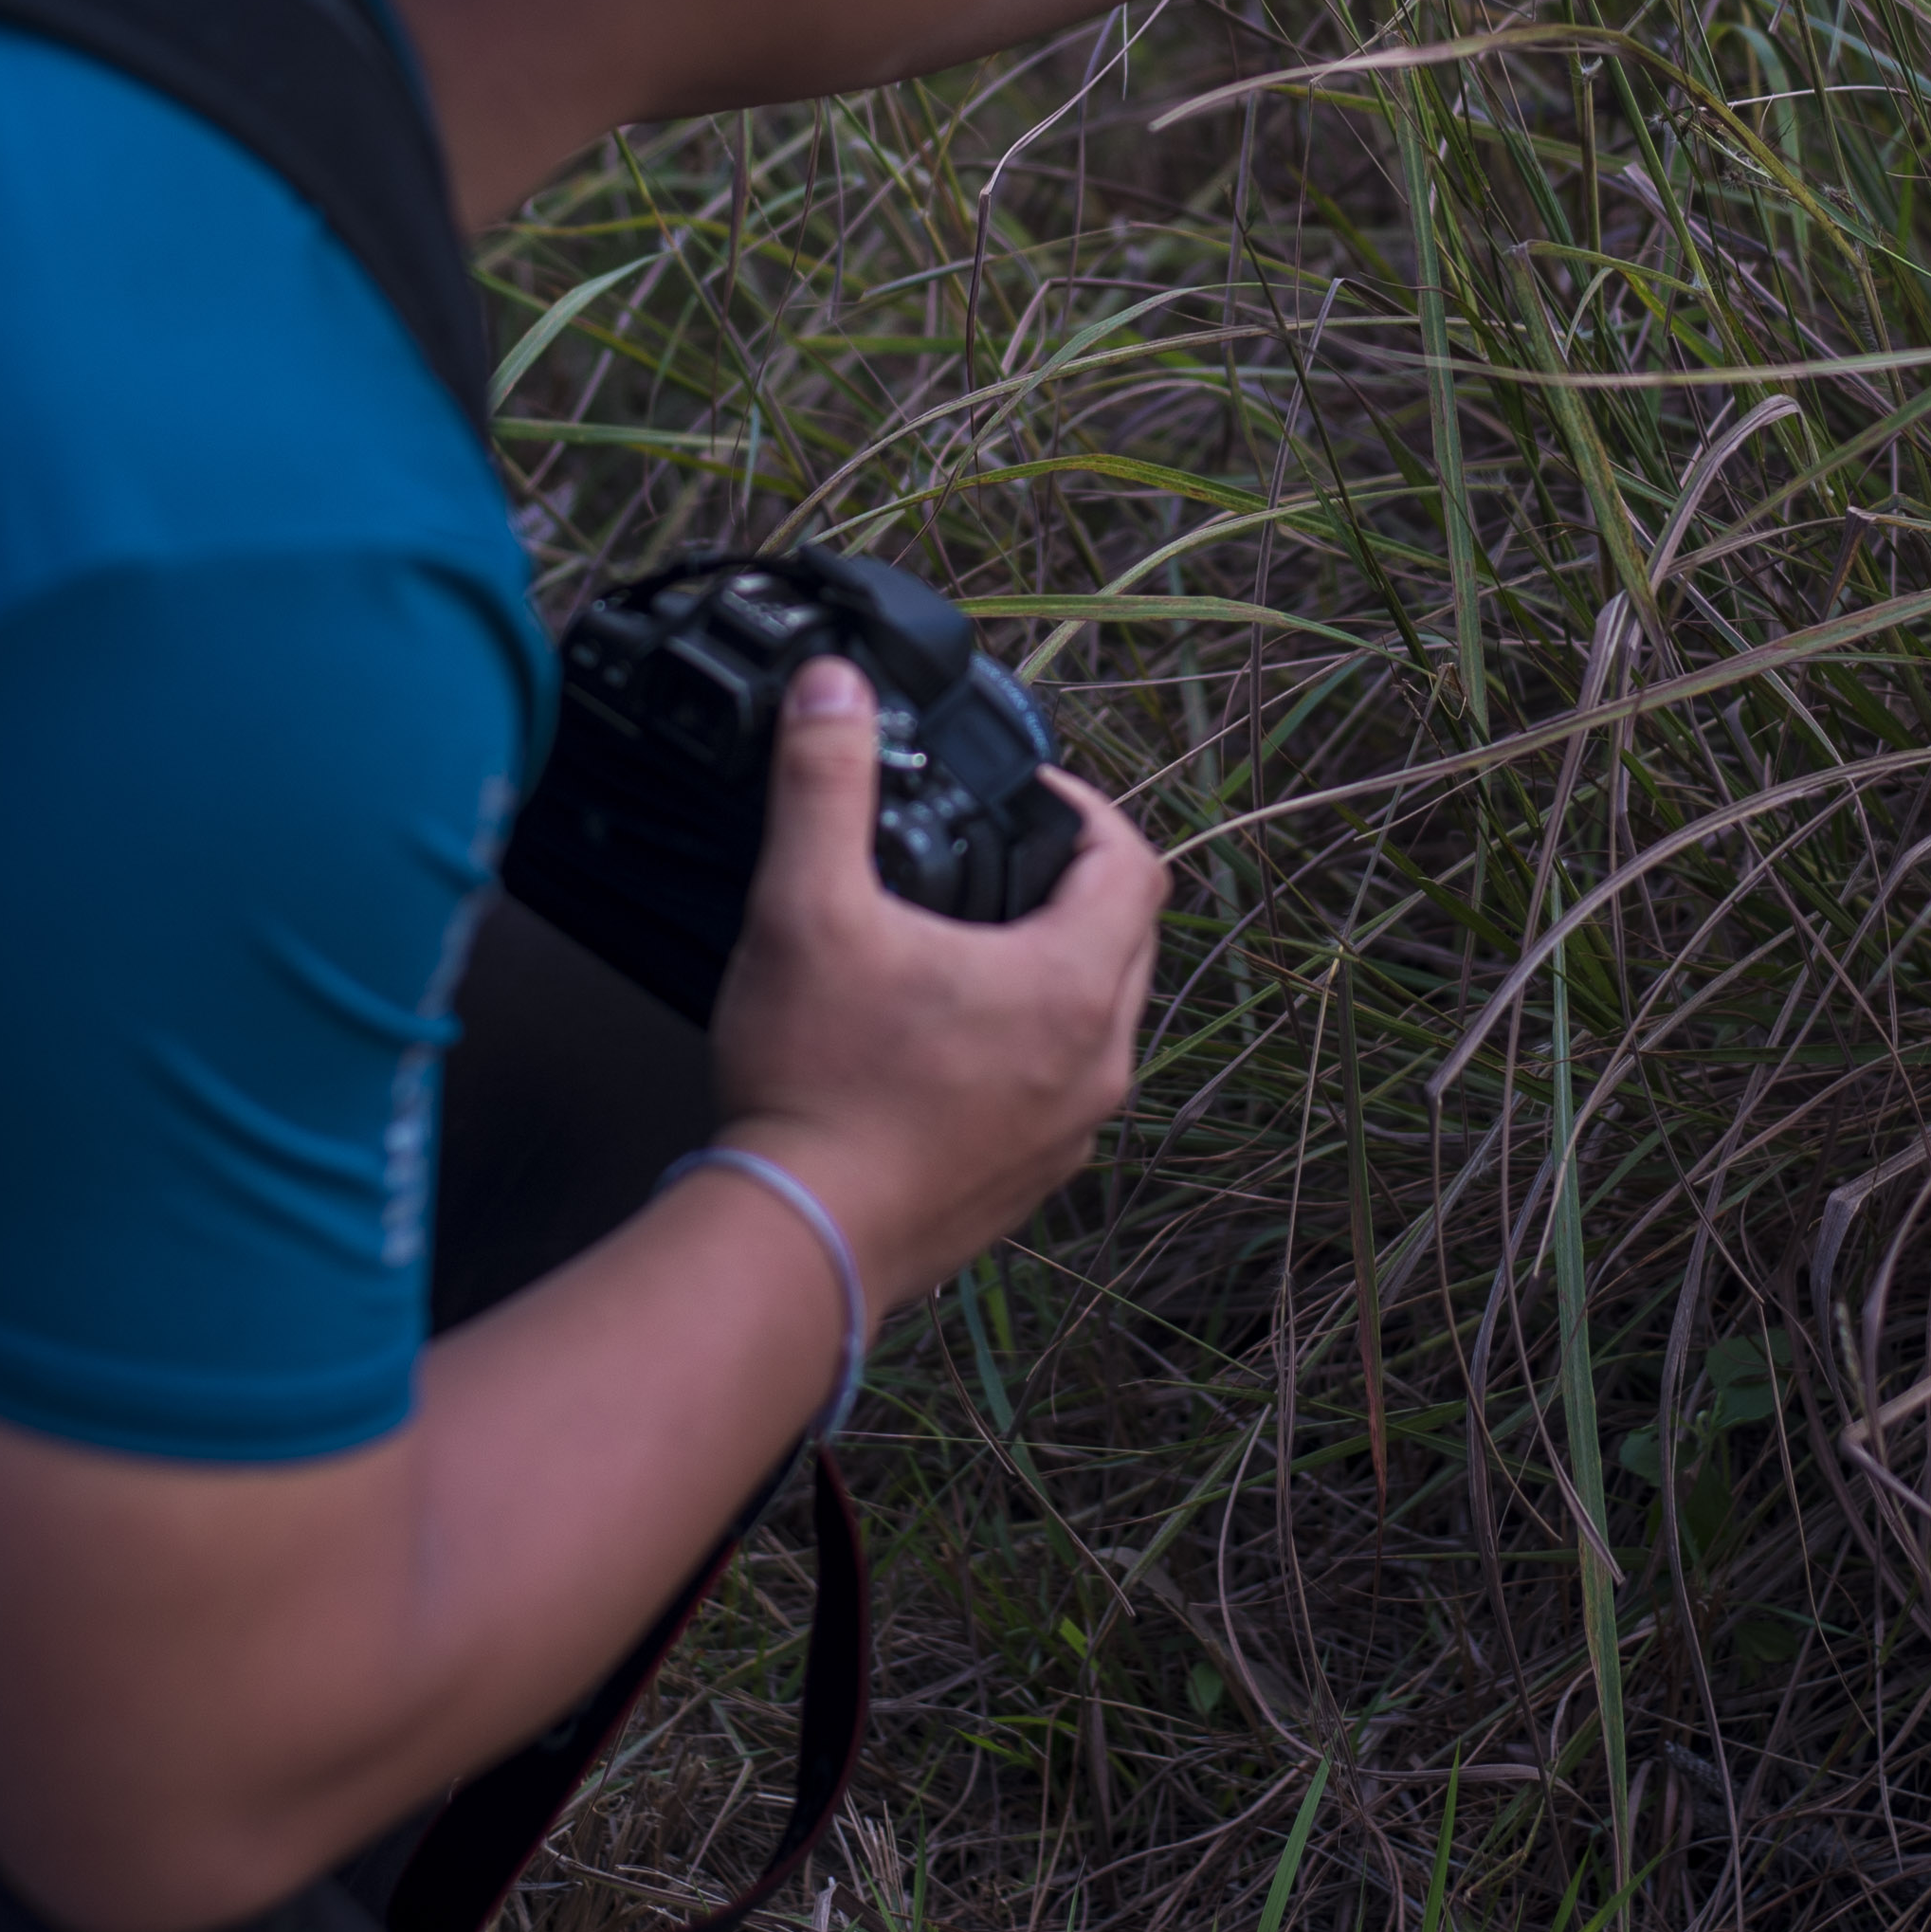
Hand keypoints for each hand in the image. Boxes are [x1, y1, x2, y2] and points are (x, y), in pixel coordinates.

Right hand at [708, 659, 1166, 1302]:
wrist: (797, 1241)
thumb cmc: (814, 1090)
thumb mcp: (806, 907)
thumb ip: (822, 785)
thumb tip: (833, 691)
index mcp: (1070, 984)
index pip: (1133, 862)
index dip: (1085, 810)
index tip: (1024, 795)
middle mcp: (1095, 1061)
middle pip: (1125, 937)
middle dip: (1069, 884)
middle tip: (992, 855)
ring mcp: (1069, 1131)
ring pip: (1093, 1018)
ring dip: (1047, 969)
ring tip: (961, 944)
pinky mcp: (1029, 1179)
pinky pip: (1055, 1087)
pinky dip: (1019, 1046)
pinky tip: (940, 1041)